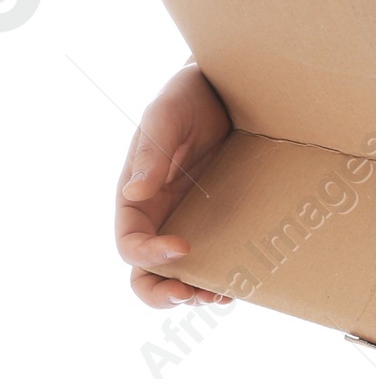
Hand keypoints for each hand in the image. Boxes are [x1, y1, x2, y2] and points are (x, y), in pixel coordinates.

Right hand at [116, 63, 233, 306]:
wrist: (230, 84)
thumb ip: (151, 151)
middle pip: (147, 272)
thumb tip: (134, 192)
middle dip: (164, 292)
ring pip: (180, 272)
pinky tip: (242, 279)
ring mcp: (189, 219)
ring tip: (221, 294)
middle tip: (193, 294)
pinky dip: (222, 272)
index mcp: (136, 199)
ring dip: (194, 291)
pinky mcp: (219, 216)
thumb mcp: (167, 116)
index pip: (130, 244)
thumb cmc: (189, 95)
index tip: (183, 248)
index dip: (149, 255)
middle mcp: (159, 216)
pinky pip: (215, 254)